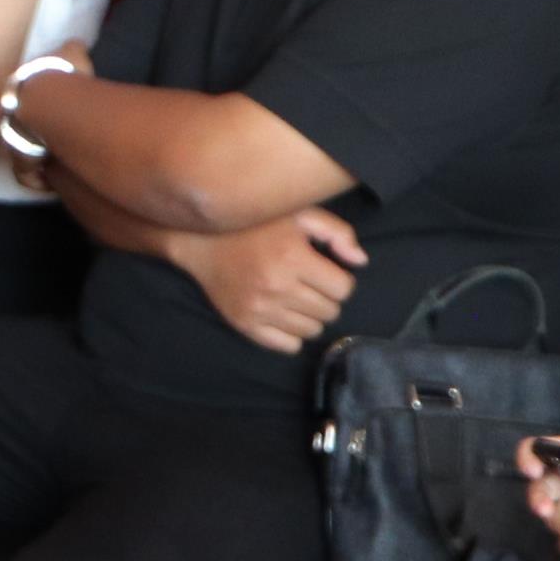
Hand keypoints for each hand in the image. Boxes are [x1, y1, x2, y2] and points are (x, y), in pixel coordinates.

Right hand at [169, 207, 366, 353]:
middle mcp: (277, 286)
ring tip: (297, 298)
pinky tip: (284, 314)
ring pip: (311, 330)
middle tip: (311, 285)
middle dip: (327, 299)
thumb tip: (360, 262)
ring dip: (311, 316)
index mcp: (293, 257)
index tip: (326, 272)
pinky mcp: (245, 324)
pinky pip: (288, 345)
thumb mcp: (298, 214)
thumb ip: (336, 232)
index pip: (343, 289)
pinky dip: (293, 334)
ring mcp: (259, 309)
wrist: (199, 240)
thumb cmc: (255, 224)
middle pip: (330, 312)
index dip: (340, 280)